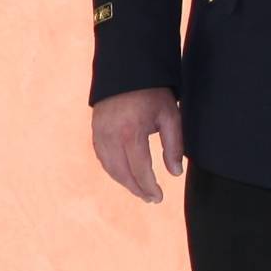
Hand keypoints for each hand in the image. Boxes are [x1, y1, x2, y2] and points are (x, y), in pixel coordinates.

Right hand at [91, 88, 185, 203]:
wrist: (127, 71)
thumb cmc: (153, 93)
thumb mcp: (170, 116)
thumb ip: (173, 146)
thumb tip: (175, 173)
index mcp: (131, 133)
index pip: (140, 170)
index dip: (149, 187)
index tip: (159, 197)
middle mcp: (111, 136)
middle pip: (122, 173)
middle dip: (137, 189)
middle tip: (152, 199)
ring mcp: (100, 133)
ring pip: (110, 167)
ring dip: (124, 182)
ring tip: (140, 190)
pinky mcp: (95, 130)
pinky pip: (102, 157)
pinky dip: (113, 170)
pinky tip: (125, 175)